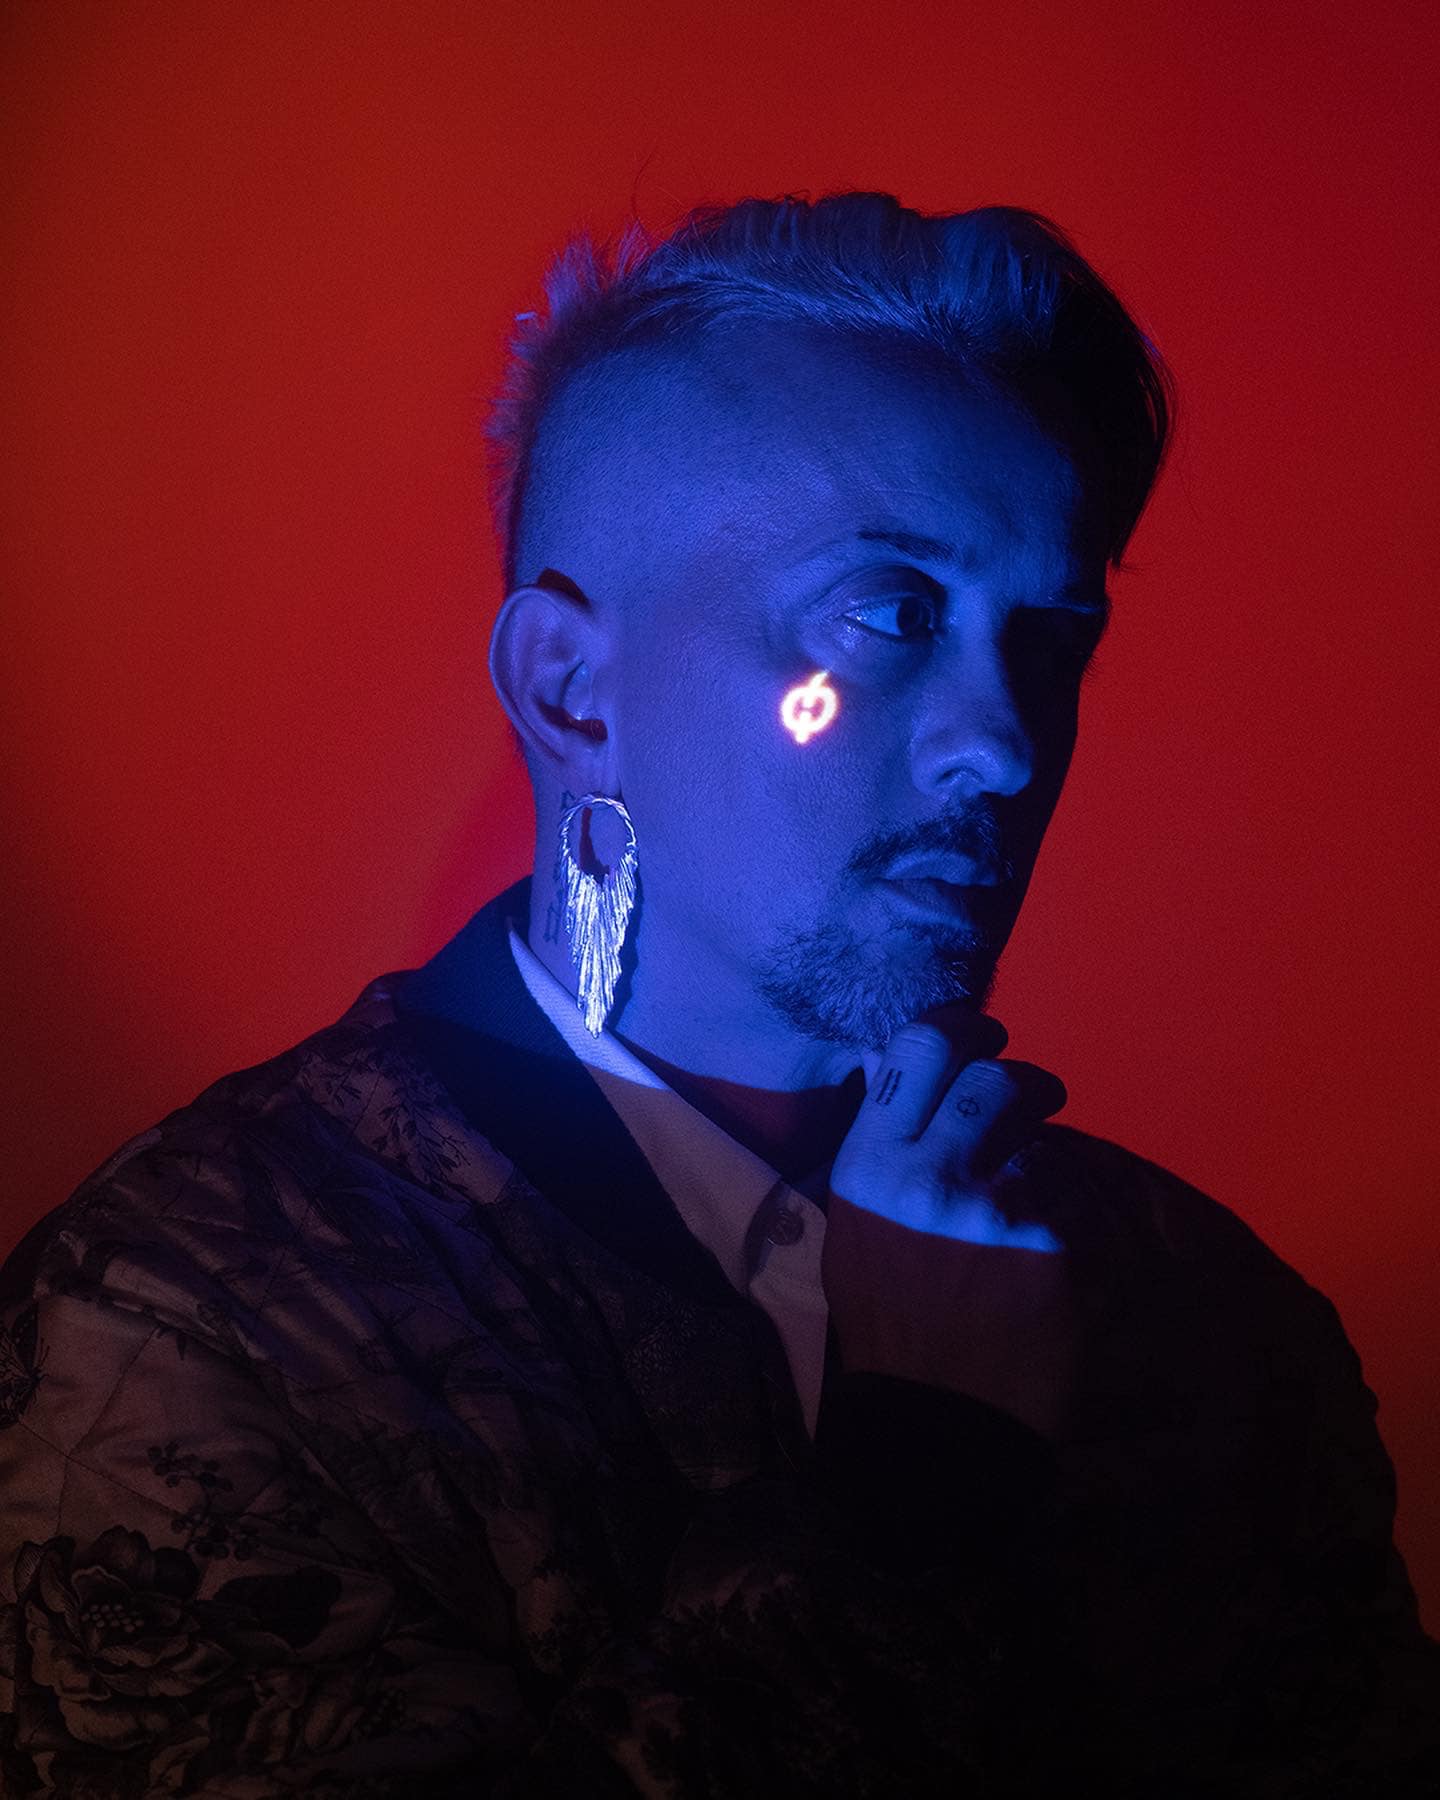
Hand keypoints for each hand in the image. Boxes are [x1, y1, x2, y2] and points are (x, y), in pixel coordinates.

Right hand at [824, 1005, 1075, 1438]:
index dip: (960, 1026)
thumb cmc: (884, 1324)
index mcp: (869, 1166)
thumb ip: (880, 1154)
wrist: (934, 1422)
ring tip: (1026, 1195)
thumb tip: (906, 1080)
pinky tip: (1040, 1258)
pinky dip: (1059, 1220)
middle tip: (1031, 1092)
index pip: (919, 1049)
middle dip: (1021, 1078)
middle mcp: (929, 1173)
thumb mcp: (852, 1231)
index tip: (981, 1031)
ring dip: (1038, 1158)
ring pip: (1037, 1142)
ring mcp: (994, 1207)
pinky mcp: (1050, 1245)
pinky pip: (1066, 1203)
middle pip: (992, 1078)